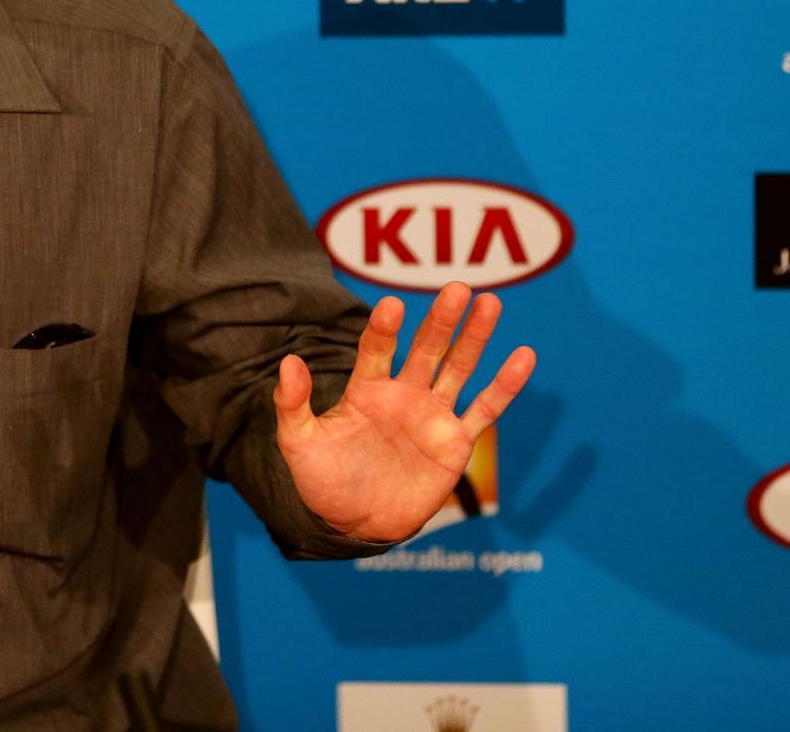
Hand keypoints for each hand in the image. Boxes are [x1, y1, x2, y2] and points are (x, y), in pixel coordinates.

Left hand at [273, 282, 535, 542]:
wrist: (353, 524)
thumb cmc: (322, 481)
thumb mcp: (299, 443)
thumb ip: (293, 404)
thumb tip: (289, 362)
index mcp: (365, 389)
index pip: (377, 348)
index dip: (384, 328)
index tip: (393, 306)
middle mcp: (402, 394)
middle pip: (425, 348)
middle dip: (441, 320)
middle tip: (458, 288)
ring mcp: (431, 415)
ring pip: (458, 368)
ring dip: (475, 338)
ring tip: (491, 303)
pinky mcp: (455, 442)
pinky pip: (485, 410)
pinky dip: (505, 385)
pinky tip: (524, 355)